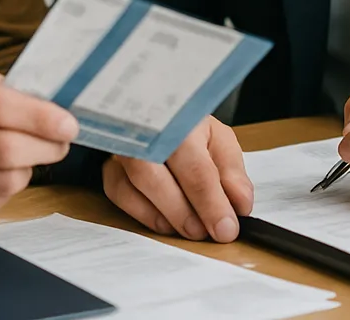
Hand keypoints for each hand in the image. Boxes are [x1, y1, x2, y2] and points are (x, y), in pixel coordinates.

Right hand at [0, 58, 77, 215]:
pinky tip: (9, 170)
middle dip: (46, 147)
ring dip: (30, 167)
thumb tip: (45, 103)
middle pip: (5, 150)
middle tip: (63, 141)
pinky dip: (9, 187)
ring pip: (1, 180)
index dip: (41, 118)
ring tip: (34, 152)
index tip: (69, 123)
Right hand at [102, 116, 252, 241]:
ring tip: (189, 229)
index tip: (226, 229)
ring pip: (133, 184)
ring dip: (164, 215)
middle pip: (157, 173)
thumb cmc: (191, 131)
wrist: (158, 117)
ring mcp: (124, 146)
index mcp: (182, 120)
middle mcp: (147, 129)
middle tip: (204, 233)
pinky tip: (164, 221)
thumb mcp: (220, 142)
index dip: (212, 203)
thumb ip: (232, 173)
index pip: (196, 166)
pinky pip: (118, 193)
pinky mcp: (110, 165)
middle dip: (183, 211)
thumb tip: (239, 205)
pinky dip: (142, 214)